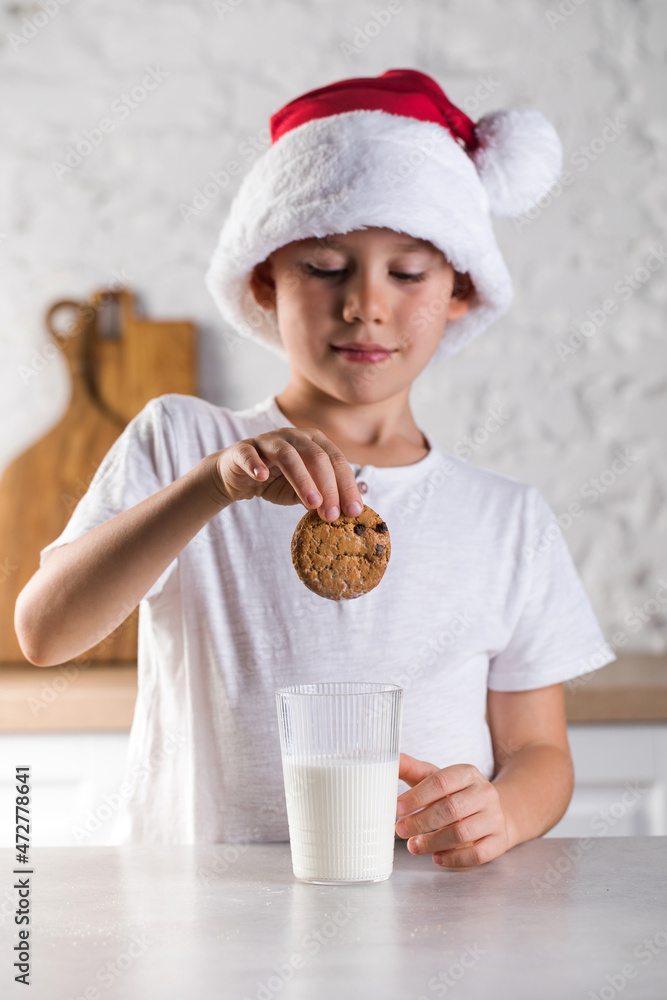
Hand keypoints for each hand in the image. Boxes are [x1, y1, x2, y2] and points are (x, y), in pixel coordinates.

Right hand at [213, 427, 362, 521]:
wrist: (240, 478)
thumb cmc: (277, 481)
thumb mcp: (306, 491)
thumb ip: (327, 494)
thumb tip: (356, 500)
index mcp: (314, 443)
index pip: (337, 461)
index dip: (347, 486)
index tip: (354, 511)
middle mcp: (294, 437)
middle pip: (317, 457)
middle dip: (328, 487)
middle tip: (332, 514)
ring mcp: (268, 441)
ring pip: (288, 455)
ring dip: (302, 479)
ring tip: (312, 502)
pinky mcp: (243, 449)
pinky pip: (249, 454)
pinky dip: (256, 464)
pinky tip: (262, 477)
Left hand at [395, 753, 510, 868]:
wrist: (490, 812)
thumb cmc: (455, 794)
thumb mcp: (435, 777)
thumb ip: (412, 769)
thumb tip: (392, 759)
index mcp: (467, 773)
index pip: (440, 782)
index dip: (416, 796)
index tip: (397, 808)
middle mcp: (485, 793)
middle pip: (451, 809)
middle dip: (421, 822)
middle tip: (401, 830)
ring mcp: (494, 818)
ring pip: (462, 833)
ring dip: (433, 842)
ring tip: (413, 846)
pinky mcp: (499, 841)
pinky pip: (477, 854)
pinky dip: (454, 859)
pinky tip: (436, 857)